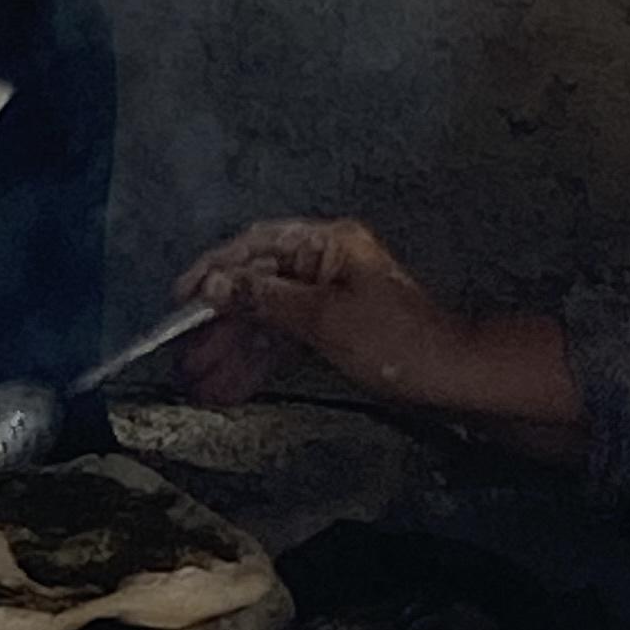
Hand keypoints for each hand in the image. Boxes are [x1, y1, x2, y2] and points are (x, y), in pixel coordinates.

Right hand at [174, 218, 474, 410]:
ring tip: (200, 382)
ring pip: (266, 319)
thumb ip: (265, 299)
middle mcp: (324, 264)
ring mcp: (327, 297)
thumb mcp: (322, 317)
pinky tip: (232, 385)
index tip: (182, 297)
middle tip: (185, 357)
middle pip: (256, 287)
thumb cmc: (396, 341)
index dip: (215, 270)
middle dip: (218, 325)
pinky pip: (284, 340)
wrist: (447, 375)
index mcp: (328, 244)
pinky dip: (258, 361)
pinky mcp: (332, 330)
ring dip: (233, 350)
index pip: (257, 246)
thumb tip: (216, 286)